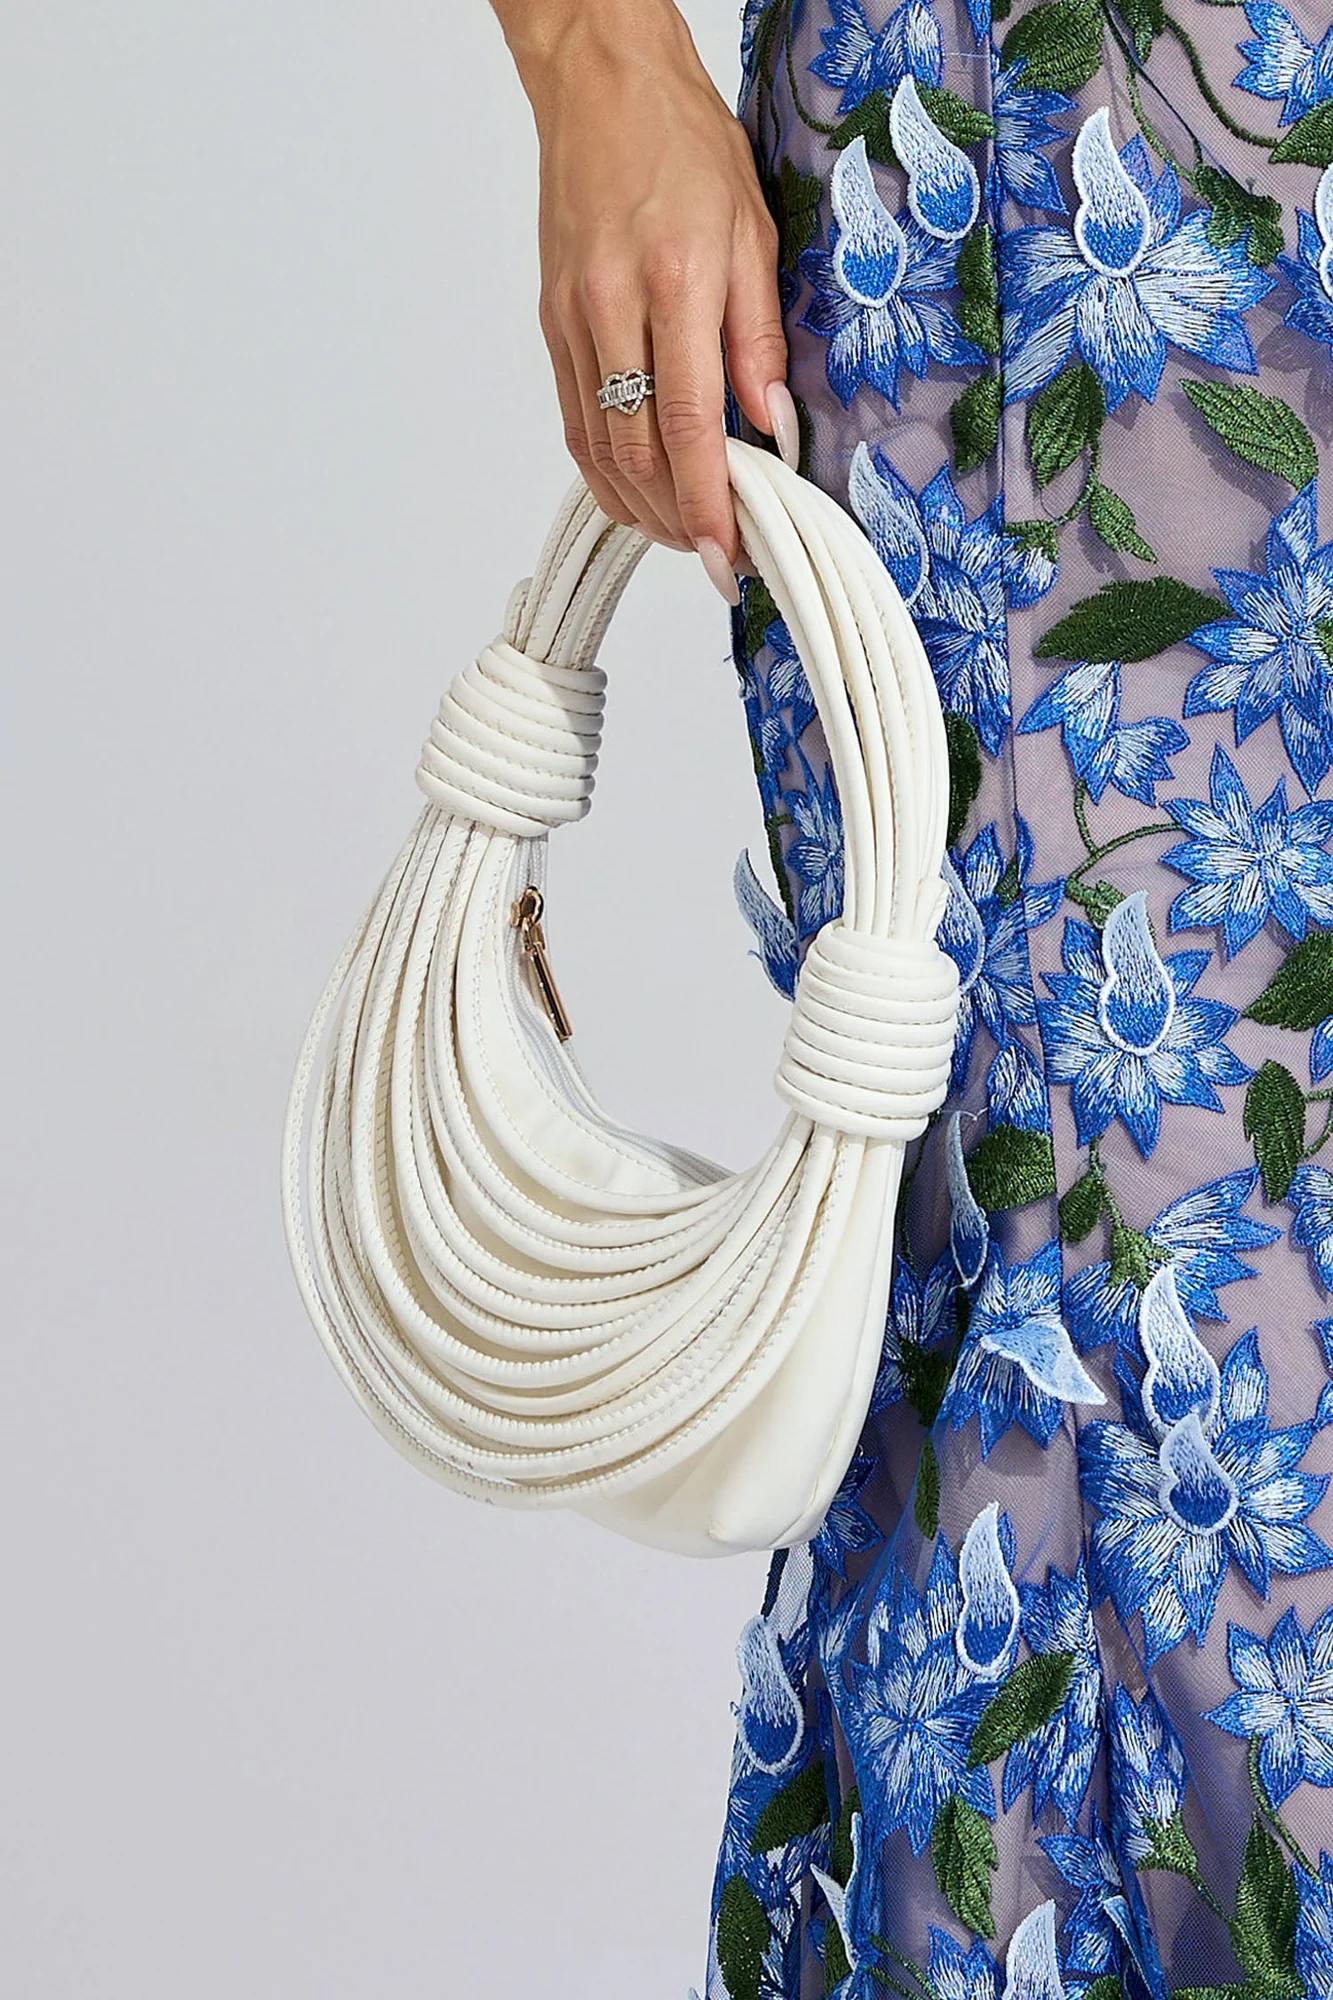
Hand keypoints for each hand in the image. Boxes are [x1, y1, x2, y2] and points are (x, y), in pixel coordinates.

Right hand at [496, 0, 799, 601]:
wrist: (601, 88)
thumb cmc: (683, 147)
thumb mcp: (752, 232)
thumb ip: (759, 339)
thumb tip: (772, 426)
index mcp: (674, 283)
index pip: (689, 424)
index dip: (708, 502)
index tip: (729, 552)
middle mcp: (613, 308)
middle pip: (638, 452)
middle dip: (678, 519)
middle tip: (717, 552)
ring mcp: (572, 321)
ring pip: (599, 448)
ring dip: (641, 506)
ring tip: (683, 531)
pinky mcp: (552, 325)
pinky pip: (575, 420)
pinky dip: (605, 470)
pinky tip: (638, 490)